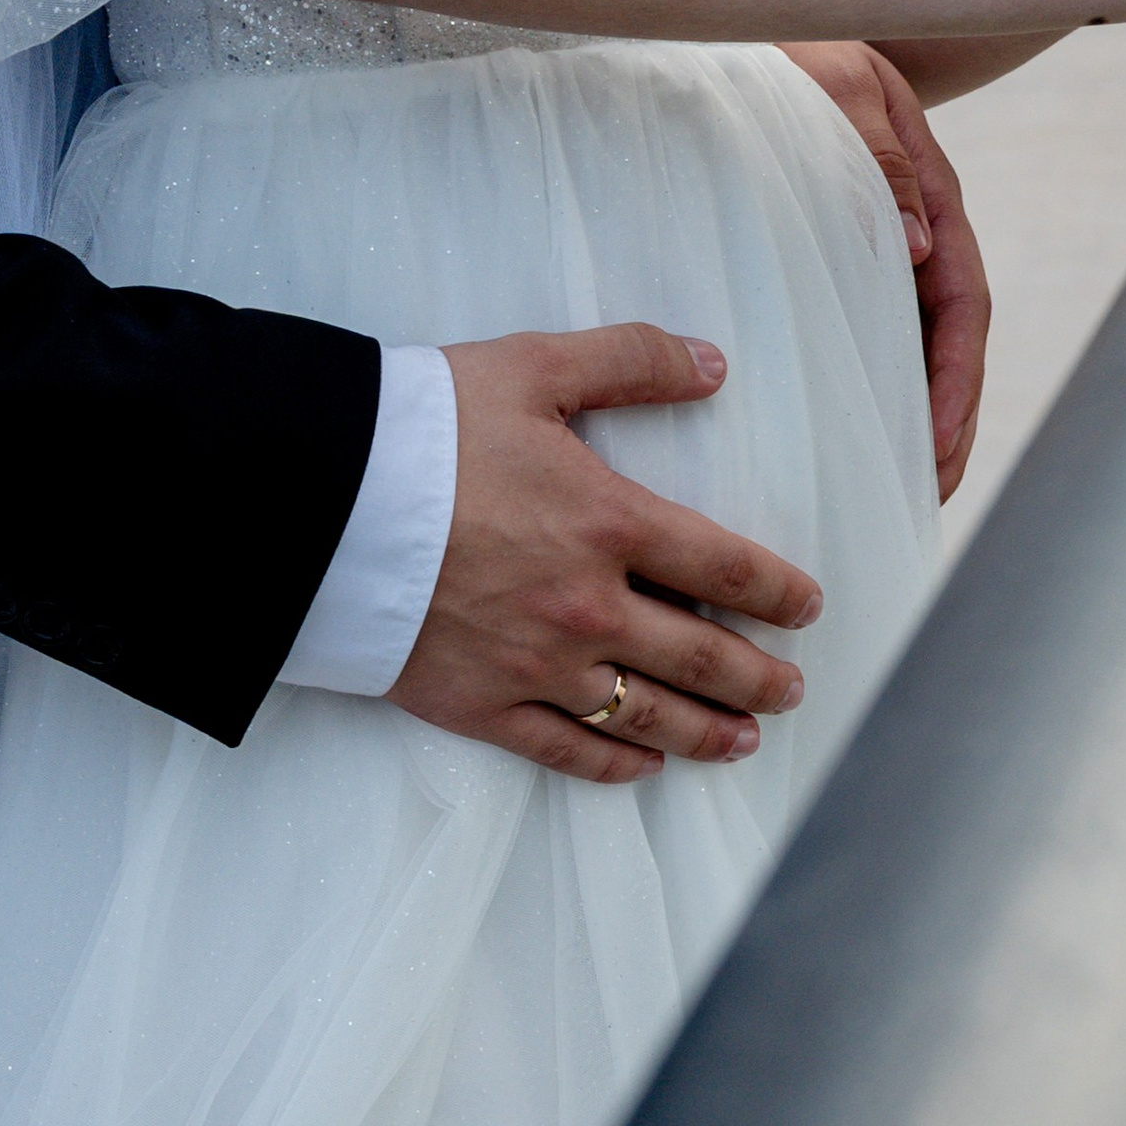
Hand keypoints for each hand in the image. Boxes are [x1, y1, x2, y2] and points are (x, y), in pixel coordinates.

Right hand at [388, 325, 820, 787]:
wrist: (318, 500)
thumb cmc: (423, 426)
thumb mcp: (532, 366)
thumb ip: (629, 360)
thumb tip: (712, 364)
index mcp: (608, 522)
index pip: (723, 566)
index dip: (776, 591)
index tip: (807, 607)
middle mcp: (587, 608)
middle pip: (701, 656)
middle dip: (758, 675)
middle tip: (792, 688)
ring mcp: (536, 666)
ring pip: (645, 715)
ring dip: (706, 731)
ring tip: (744, 739)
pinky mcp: (480, 705)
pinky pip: (565, 751)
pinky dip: (614, 765)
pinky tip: (643, 766)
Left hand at [774, 42, 988, 499]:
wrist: (742, 12)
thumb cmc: (786, 42)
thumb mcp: (835, 82)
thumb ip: (876, 151)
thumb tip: (920, 245)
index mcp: (925, 184)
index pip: (962, 295)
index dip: (957, 376)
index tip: (937, 443)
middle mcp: (908, 218)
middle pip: (947, 334)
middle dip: (948, 417)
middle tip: (928, 492)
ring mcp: (873, 231)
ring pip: (910, 335)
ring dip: (914, 408)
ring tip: (900, 483)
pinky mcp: (829, 239)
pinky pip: (864, 316)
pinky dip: (869, 375)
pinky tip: (847, 423)